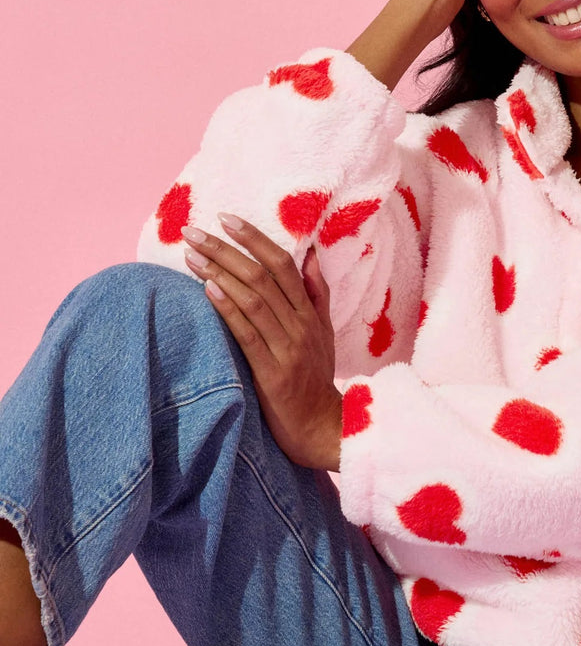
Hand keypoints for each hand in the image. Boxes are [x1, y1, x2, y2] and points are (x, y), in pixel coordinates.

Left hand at [179, 216, 342, 470]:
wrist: (322, 428)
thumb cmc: (316, 378)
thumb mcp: (324, 332)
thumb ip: (316, 293)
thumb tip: (311, 254)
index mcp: (310, 313)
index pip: (283, 264)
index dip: (255, 238)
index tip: (226, 218)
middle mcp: (300, 325)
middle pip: (262, 276)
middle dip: (225, 249)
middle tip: (193, 231)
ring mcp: (287, 348)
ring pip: (253, 300)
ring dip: (219, 273)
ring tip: (191, 255)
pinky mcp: (273, 372)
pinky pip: (248, 334)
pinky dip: (228, 309)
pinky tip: (208, 290)